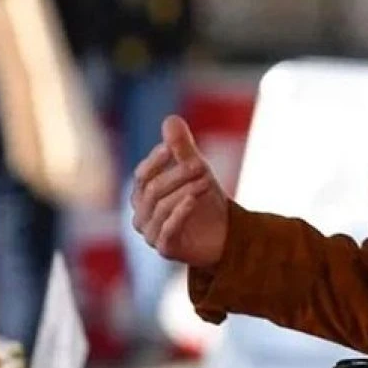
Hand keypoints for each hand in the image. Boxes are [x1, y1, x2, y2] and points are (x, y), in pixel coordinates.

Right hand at [131, 116, 229, 267]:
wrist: (225, 234)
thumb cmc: (204, 200)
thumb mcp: (195, 170)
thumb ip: (182, 148)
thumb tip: (170, 118)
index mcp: (143, 195)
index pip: (142, 175)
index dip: (156, 160)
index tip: (172, 148)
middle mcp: (142, 215)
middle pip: (152, 190)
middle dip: (177, 175)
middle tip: (200, 165)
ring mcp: (152, 234)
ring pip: (160, 208)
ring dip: (184, 191)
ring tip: (206, 180)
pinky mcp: (166, 249)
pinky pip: (167, 230)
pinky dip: (180, 213)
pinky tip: (193, 199)